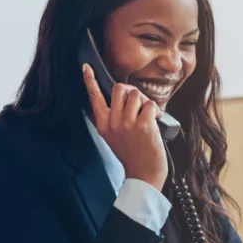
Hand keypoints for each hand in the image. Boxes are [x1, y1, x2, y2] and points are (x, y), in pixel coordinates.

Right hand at [83, 64, 167, 190]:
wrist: (143, 174)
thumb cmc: (131, 154)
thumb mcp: (112, 137)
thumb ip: (112, 119)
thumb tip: (122, 97)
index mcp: (102, 124)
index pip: (94, 98)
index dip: (90, 81)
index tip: (87, 67)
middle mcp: (112, 123)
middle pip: (119, 89)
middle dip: (132, 91)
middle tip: (139, 103)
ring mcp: (127, 124)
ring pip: (136, 94)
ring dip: (145, 101)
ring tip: (148, 115)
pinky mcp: (143, 126)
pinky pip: (150, 104)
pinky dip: (156, 110)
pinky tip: (156, 120)